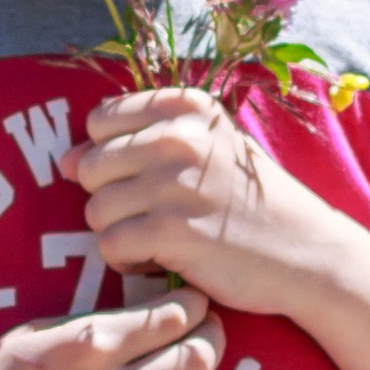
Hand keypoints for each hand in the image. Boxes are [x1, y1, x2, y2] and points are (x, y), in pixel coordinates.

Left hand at [70, 89, 351, 316]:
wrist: (306, 251)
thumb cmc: (249, 201)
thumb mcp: (208, 149)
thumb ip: (136, 143)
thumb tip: (63, 161)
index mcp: (186, 108)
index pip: (100, 121)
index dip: (111, 157)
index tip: (146, 178)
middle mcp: (178, 138)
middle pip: (90, 167)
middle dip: (113, 199)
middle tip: (155, 215)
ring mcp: (175, 185)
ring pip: (96, 211)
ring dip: (121, 233)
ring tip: (162, 238)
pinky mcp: (172, 232)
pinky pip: (111, 246)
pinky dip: (130, 261)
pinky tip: (164, 260)